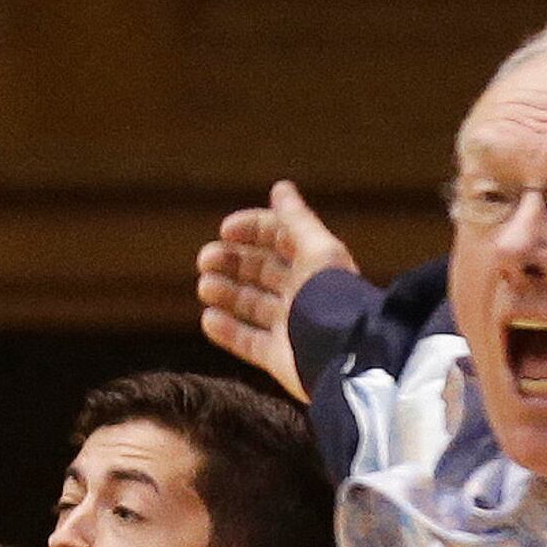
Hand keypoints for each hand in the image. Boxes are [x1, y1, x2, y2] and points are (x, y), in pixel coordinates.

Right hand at [195, 181, 353, 398]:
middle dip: (232, 261)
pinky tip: (209, 319)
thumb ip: (296, 221)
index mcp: (314, 263)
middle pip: (261, 271)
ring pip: (250, 305)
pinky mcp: (279, 357)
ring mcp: (289, 326)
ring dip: (226, 293)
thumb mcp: (317, 249)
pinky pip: (247, 342)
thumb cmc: (332, 297)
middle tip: (205, 259)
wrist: (342, 354)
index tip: (225, 230)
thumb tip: (280, 188)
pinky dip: (226, 331)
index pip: (280, 238)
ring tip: (205, 286)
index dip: (253, 229)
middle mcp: (301, 293)